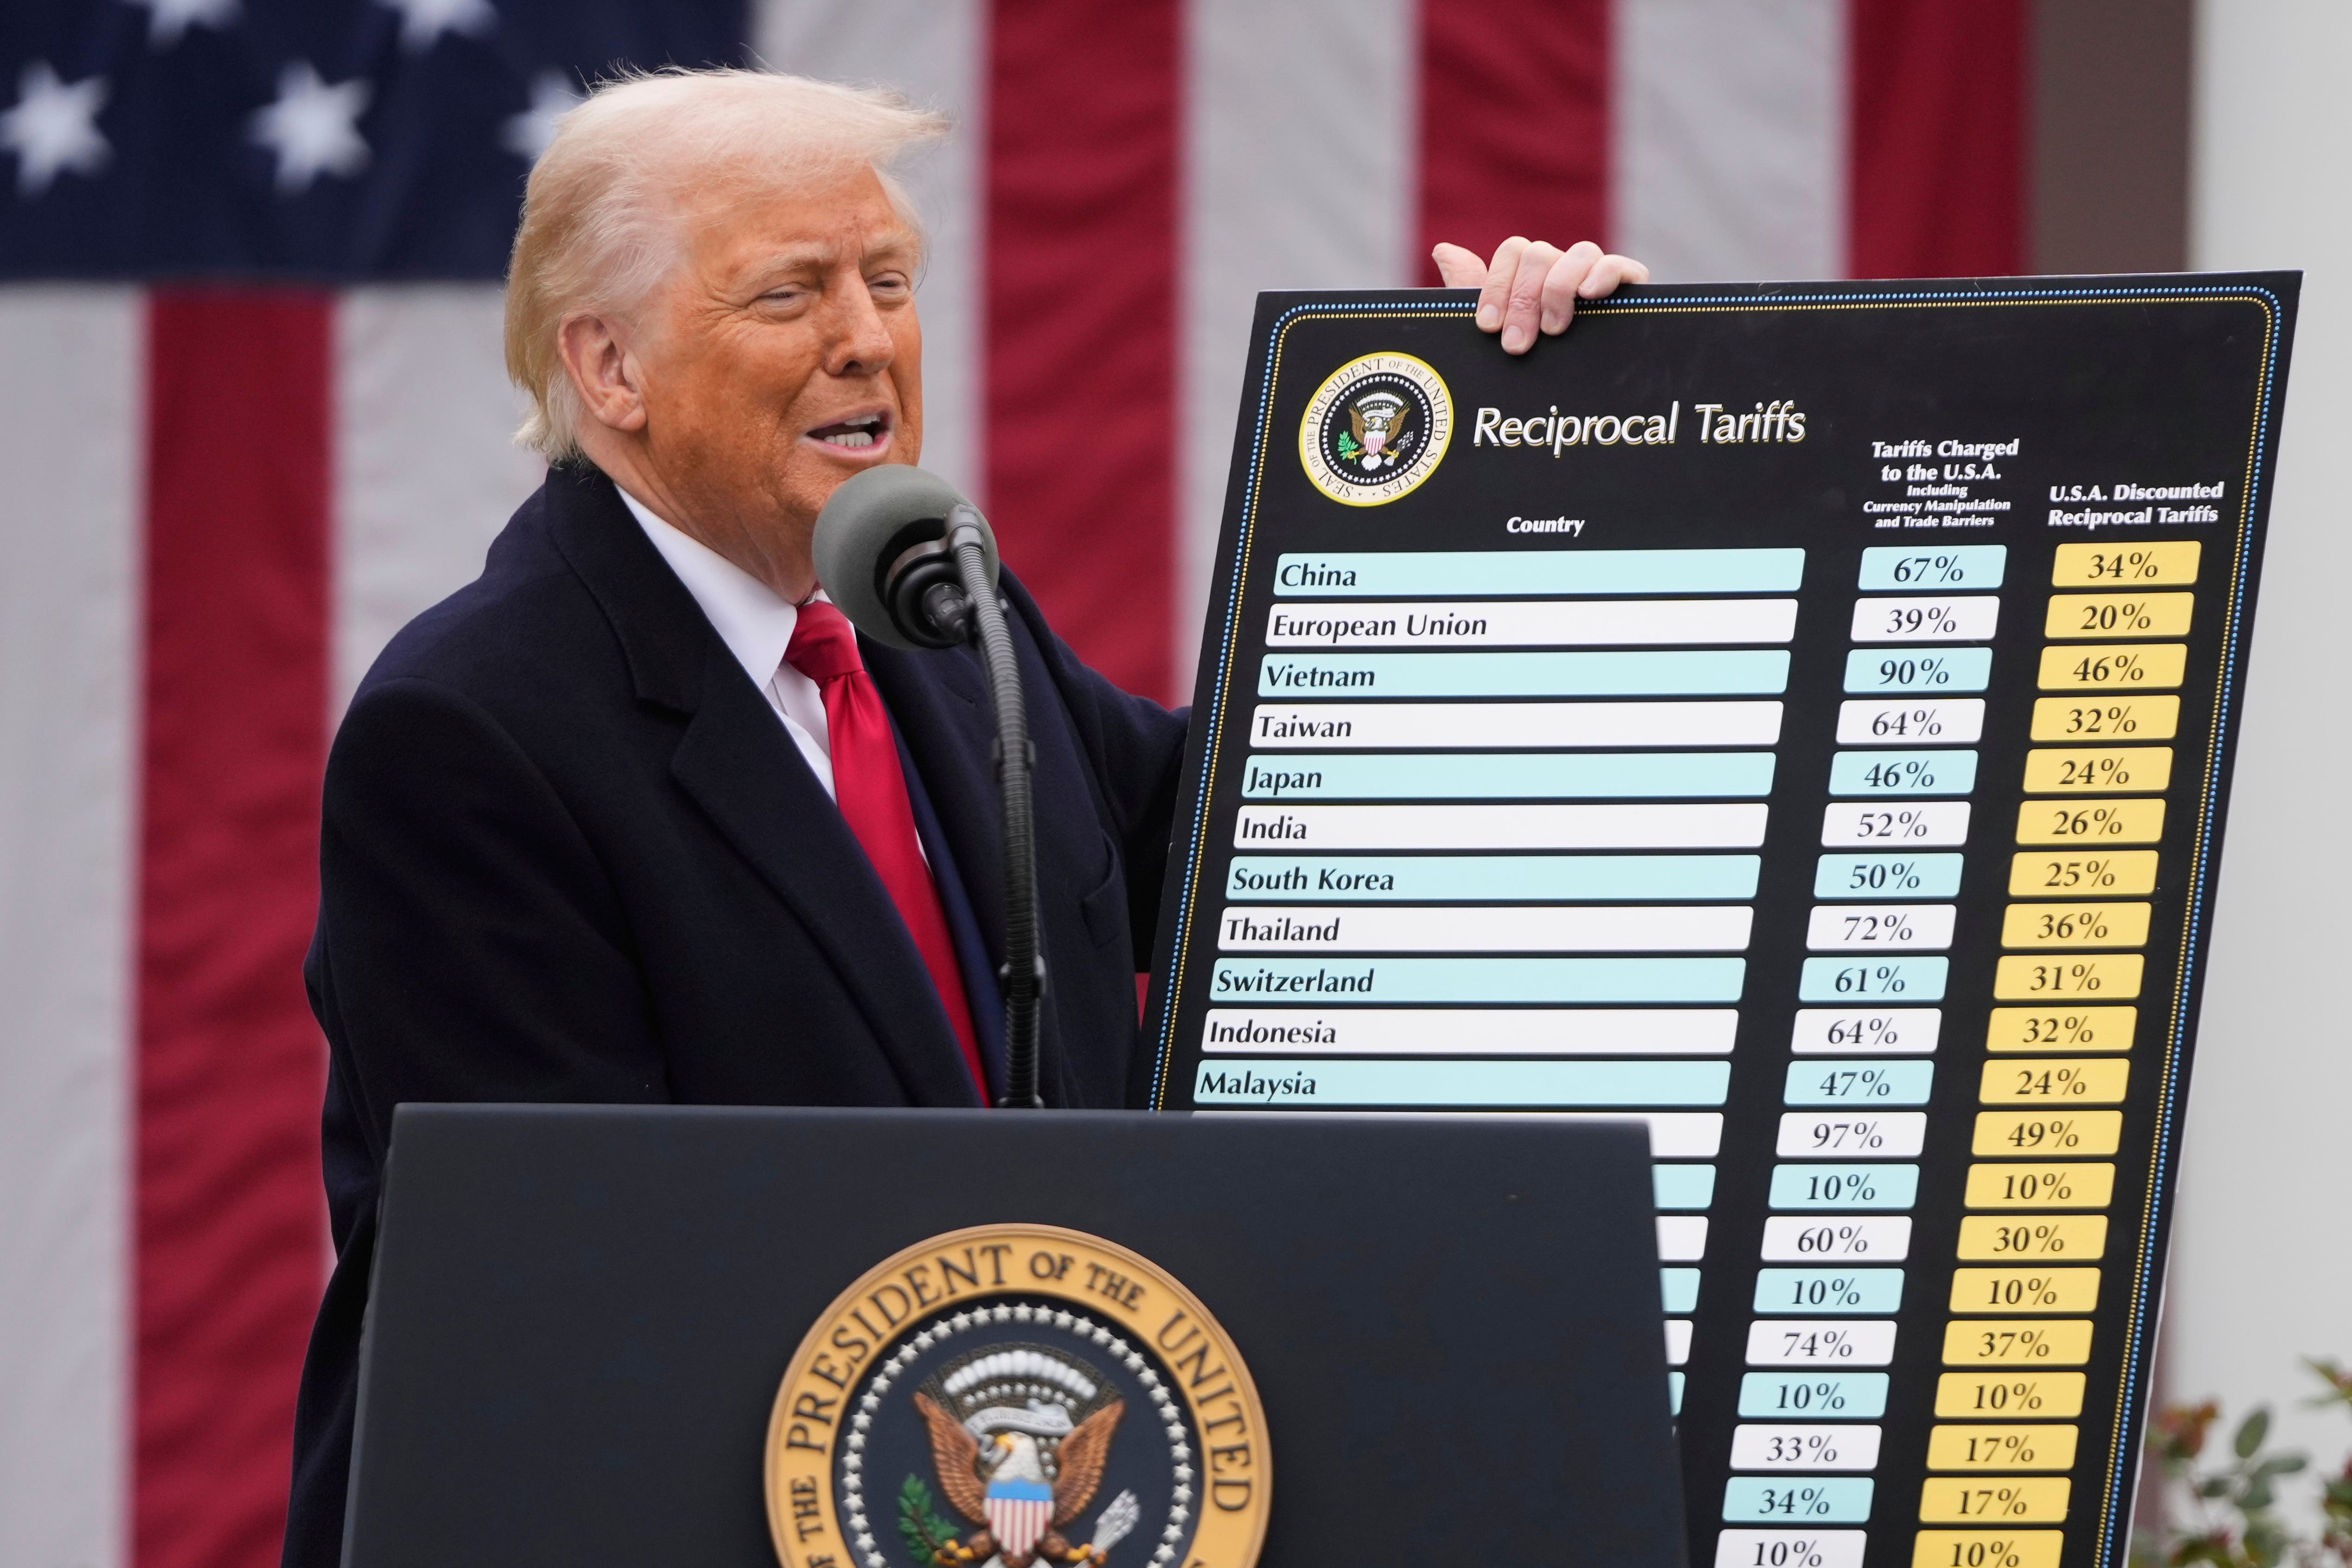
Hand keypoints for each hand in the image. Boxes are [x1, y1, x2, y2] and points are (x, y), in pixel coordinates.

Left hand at [1432, 237, 1650, 354]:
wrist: (1582, 412)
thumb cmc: (1532, 367)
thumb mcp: (1496, 333)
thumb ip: (1470, 291)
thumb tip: (1442, 250)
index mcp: (1532, 277)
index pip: (1514, 251)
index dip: (1497, 285)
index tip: (1488, 326)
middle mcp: (1563, 271)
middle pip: (1540, 253)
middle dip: (1522, 300)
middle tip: (1516, 345)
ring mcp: (1597, 278)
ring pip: (1579, 252)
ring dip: (1558, 289)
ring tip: (1553, 330)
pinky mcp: (1630, 292)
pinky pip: (1619, 265)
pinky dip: (1603, 274)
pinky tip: (1588, 295)